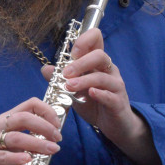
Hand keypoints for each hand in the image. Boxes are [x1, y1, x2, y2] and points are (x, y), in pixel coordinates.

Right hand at [0, 98, 61, 164]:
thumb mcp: (16, 145)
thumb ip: (31, 138)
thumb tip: (54, 137)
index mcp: (7, 118)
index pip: (29, 104)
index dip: (47, 111)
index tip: (58, 125)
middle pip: (23, 118)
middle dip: (44, 127)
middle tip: (58, 138)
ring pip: (15, 138)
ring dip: (37, 143)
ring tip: (52, 150)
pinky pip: (3, 156)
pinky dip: (17, 157)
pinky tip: (28, 160)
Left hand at [47, 27, 159, 164]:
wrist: (114, 125)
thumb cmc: (94, 104)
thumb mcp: (74, 90)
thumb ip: (61, 79)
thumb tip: (45, 68)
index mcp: (98, 63)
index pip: (96, 39)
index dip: (83, 41)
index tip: (71, 54)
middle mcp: (109, 70)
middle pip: (99, 55)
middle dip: (80, 62)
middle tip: (65, 74)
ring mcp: (115, 85)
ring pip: (102, 76)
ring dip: (84, 80)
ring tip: (69, 86)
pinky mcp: (118, 102)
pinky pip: (110, 95)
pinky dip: (99, 93)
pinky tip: (90, 94)